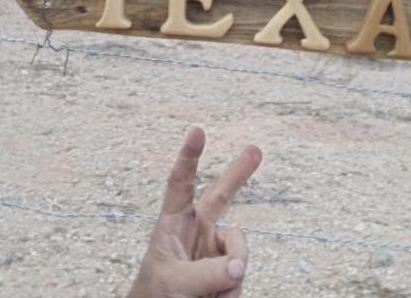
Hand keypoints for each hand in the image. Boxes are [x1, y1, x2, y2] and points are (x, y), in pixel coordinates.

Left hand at [128, 126, 262, 297]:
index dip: (189, 157)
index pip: (180, 184)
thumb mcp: (175, 282)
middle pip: (222, 196)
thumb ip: (207, 272)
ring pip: (239, 251)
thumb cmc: (154, 296)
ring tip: (211, 295)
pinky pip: (242, 273)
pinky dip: (232, 291)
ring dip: (231, 274)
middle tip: (256, 150)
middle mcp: (196, 231)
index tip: (197, 130)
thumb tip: (239, 266)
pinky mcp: (228, 271)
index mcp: (173, 224)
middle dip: (239, 174)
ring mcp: (214, 251)